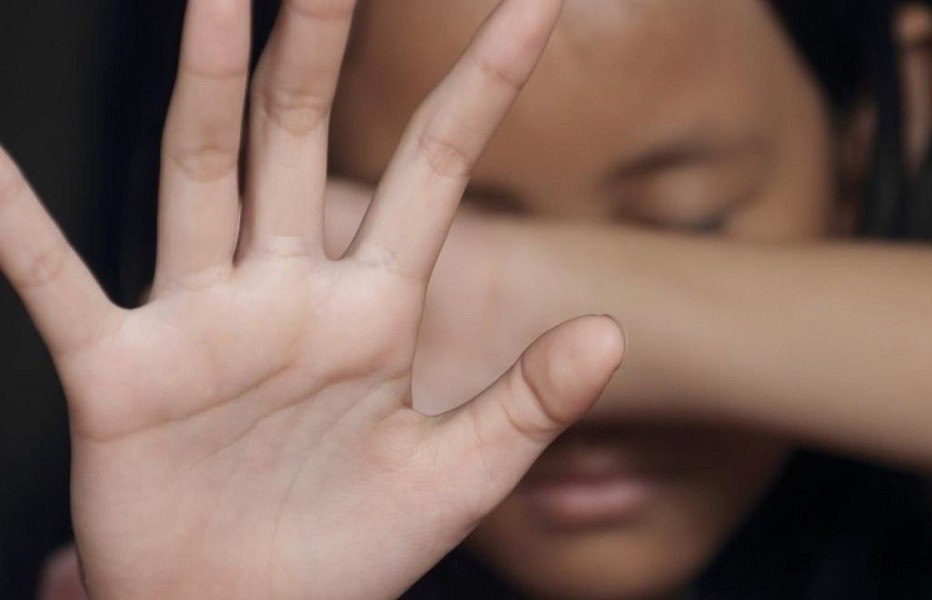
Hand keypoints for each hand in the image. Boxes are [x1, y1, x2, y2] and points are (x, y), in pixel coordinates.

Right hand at [0, 1, 624, 597]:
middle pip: (303, 141)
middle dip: (319, 48)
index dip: (483, 86)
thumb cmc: (355, 552)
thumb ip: (529, 401)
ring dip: (206, 89)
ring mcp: (202, 322)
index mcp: (376, 307)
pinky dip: (17, 226)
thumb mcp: (460, 474)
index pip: (436, 168)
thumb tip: (610, 333)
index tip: (533, 5)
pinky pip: (55, 284)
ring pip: (201, 176)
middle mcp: (287, 292)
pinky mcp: (123, 372)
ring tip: (214, 1)